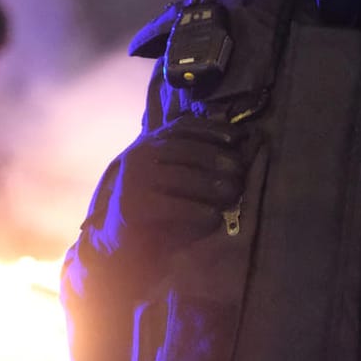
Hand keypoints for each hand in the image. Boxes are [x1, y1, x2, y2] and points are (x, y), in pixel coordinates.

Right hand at [106, 115, 249, 256]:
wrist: (121, 234)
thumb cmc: (157, 199)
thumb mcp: (172, 171)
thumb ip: (194, 156)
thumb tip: (237, 137)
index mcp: (150, 142)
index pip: (183, 127)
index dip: (213, 129)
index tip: (238, 138)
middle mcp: (139, 155)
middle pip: (184, 150)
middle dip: (216, 158)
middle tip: (239, 171)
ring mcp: (133, 180)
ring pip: (179, 176)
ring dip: (210, 184)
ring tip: (232, 193)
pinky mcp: (132, 206)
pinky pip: (170, 206)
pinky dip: (196, 210)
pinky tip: (214, 216)